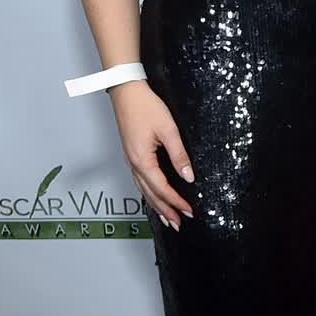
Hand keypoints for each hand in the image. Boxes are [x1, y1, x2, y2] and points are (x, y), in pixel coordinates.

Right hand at [109, 81, 194, 229]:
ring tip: (167, 218)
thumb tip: (188, 176)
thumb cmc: (145, 107)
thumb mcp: (168, 130)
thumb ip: (179, 154)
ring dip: (156, 205)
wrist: (126, 91)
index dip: (176, 202)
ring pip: (144, 189)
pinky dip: (149, 193)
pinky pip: (140, 180)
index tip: (189, 212)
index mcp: (142, 160)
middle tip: (178, 224)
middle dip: (165, 210)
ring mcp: (130, 160)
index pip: (162, 188)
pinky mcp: (131, 154)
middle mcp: (134, 163)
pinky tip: (154, 196)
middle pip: (150, 194)